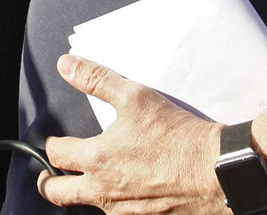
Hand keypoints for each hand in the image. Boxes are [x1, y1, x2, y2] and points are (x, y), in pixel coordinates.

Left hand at [36, 55, 223, 213]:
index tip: (55, 142)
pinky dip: (117, 204)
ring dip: (86, 193)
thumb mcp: (134, 97)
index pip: (56, 154)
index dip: (52, 145)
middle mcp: (105, 192)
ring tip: (90, 181)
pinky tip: (127, 192)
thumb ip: (96, 80)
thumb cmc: (178, 136)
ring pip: (91, 206)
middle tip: (49, 177)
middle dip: (50, 184)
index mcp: (97, 160)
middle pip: (59, 194)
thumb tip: (66, 65)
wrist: (217, 172)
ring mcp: (125, 211)